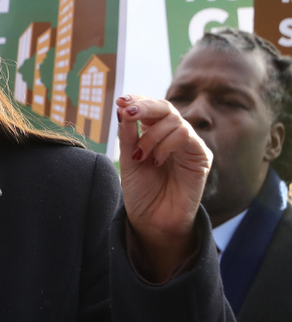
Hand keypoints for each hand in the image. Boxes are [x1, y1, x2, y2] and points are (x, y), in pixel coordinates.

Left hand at [116, 94, 212, 281]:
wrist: (153, 221)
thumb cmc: (141, 193)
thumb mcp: (129, 160)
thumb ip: (129, 136)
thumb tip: (123, 108)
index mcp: (156, 135)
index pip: (151, 109)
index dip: (138, 100)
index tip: (120, 100)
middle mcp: (174, 137)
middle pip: (165, 107)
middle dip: (144, 106)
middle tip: (127, 110)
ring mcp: (189, 145)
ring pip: (175, 120)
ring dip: (151, 135)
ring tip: (140, 156)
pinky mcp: (201, 156)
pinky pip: (186, 135)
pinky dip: (166, 144)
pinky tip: (156, 161)